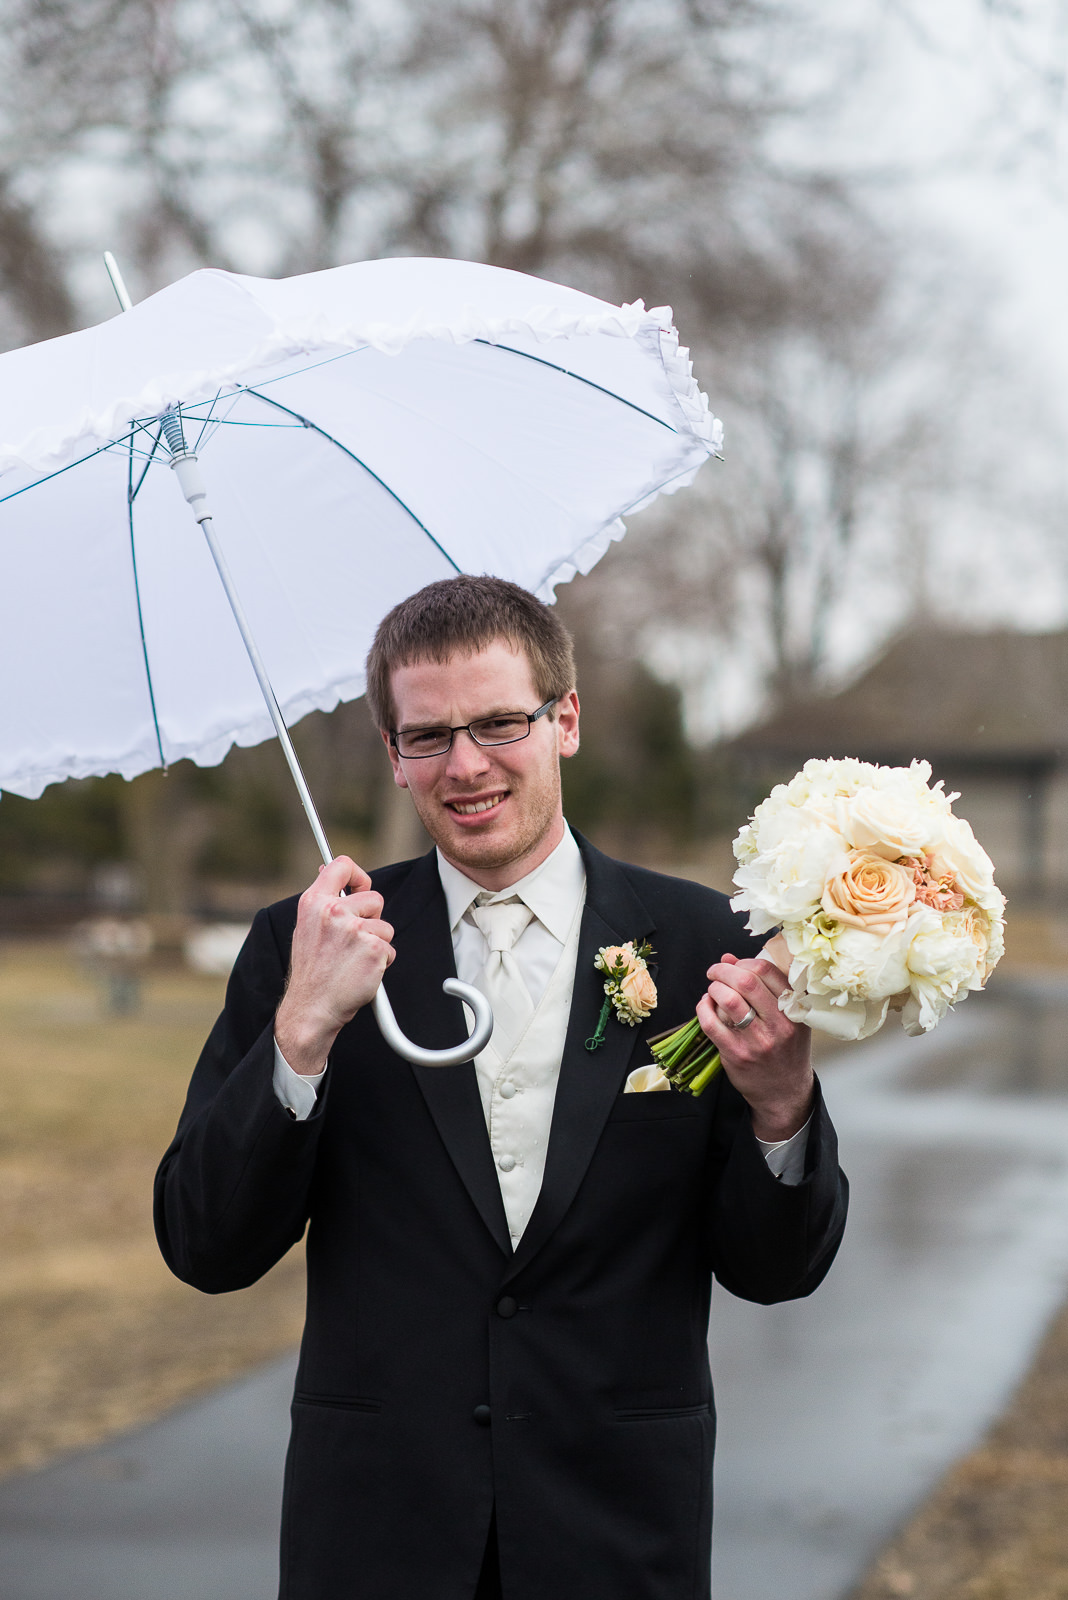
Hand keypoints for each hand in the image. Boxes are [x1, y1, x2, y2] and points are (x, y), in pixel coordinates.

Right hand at [275, 856, 394, 1075]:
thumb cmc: (311, 971)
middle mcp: (334, 911)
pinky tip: (361, 972)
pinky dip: (381, 962)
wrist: (312, 1007)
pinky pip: (390, 949)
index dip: (358, 875)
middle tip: (353, 941)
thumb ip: (322, 901)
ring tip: (353, 960)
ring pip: (385, 927)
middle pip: (375, 898)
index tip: (360, 887)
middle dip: (371, 919)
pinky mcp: (374, 949)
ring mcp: (355, 930)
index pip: (341, 865)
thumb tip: (328, 870)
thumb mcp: (306, 927)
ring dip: (376, 944)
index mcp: (314, 902)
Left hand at [696, 953, 813, 1141]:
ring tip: (713, 990)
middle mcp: (779, 1024)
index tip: (735, 965)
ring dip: (714, 988)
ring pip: (729, 1000)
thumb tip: (728, 959)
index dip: (744, 962)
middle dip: (723, 971)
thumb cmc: (786, 1050)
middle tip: (715, 972)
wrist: (785, 1092)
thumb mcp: (788, 1016)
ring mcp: (757, 1040)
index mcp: (794, 1009)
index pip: (767, 971)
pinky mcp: (737, 1054)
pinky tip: (705, 1005)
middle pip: (745, 981)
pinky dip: (703, 1008)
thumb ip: (763, 986)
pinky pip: (711, 1024)